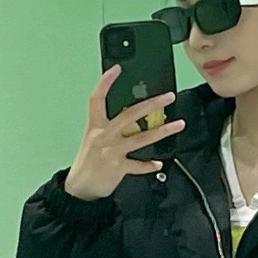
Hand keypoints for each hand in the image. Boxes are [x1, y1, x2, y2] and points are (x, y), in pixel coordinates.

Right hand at [64, 64, 185, 200]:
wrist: (80, 189)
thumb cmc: (88, 163)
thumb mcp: (93, 139)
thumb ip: (111, 127)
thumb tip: (133, 116)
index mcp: (95, 126)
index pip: (97, 98)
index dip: (105, 82)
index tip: (116, 69)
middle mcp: (104, 136)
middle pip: (129, 115)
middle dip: (151, 104)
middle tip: (168, 97)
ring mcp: (111, 152)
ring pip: (141, 138)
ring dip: (162, 131)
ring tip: (178, 125)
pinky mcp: (117, 168)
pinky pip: (138, 165)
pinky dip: (149, 164)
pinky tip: (159, 162)